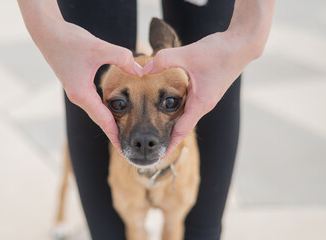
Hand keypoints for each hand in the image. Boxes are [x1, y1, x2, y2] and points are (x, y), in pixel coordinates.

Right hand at [30, 19, 141, 151]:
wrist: (47, 32)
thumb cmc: (69, 40)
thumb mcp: (99, 48)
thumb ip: (122, 58)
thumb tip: (141, 70)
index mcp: (82, 94)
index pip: (103, 121)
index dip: (116, 136)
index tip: (125, 151)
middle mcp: (79, 96)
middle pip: (100, 120)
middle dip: (114, 134)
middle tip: (128, 148)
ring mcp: (77, 91)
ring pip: (97, 112)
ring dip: (110, 123)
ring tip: (124, 134)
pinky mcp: (77, 84)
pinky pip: (94, 103)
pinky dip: (105, 110)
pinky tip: (115, 110)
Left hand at [143, 31, 259, 155]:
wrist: (242, 44)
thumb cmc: (220, 51)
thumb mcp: (190, 54)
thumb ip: (164, 60)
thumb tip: (143, 69)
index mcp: (200, 103)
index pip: (181, 130)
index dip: (168, 144)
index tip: (157, 157)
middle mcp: (204, 104)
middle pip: (182, 126)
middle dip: (168, 137)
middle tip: (151, 145)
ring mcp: (205, 98)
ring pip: (185, 116)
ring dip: (172, 124)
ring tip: (156, 130)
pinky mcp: (206, 90)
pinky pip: (188, 105)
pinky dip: (177, 111)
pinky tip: (166, 107)